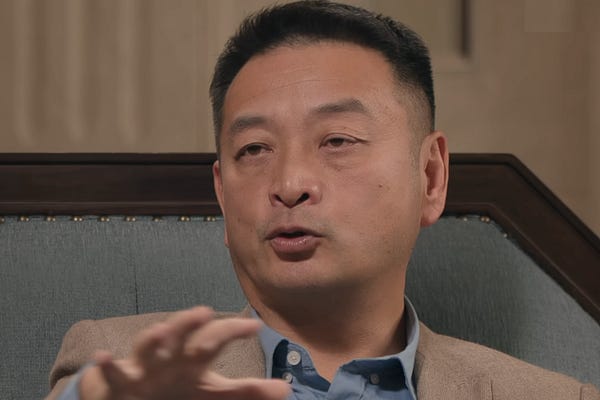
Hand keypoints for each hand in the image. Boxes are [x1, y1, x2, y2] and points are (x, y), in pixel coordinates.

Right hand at [79, 306, 289, 399]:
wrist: (136, 397)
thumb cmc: (178, 390)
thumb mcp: (213, 393)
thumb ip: (246, 392)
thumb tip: (286, 389)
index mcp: (195, 358)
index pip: (216, 338)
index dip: (233, 331)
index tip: (255, 325)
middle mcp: (171, 355)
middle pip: (182, 334)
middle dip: (190, 322)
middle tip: (205, 312)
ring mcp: (145, 367)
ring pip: (147, 346)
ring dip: (152, 337)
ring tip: (161, 330)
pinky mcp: (122, 382)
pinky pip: (112, 373)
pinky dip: (106, 366)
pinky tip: (103, 357)